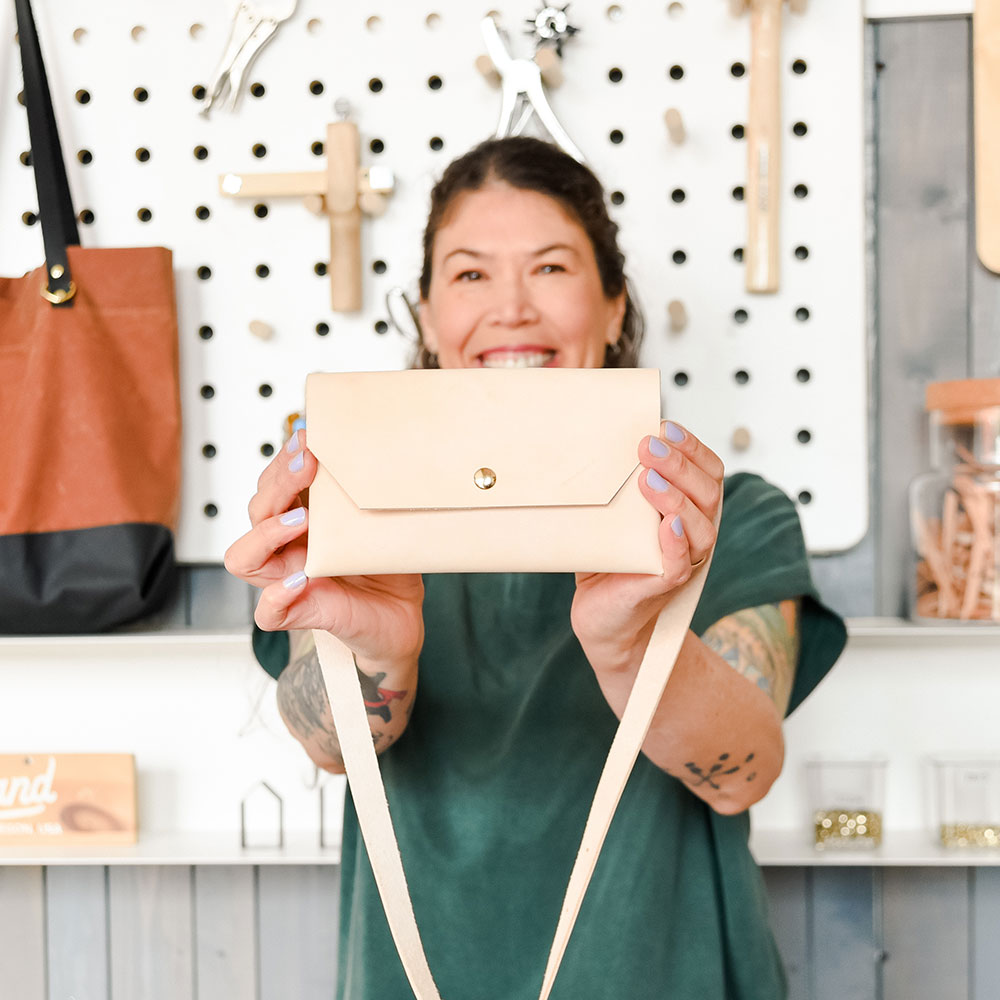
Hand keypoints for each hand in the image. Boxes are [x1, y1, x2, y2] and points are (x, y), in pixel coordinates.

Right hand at [223, 429, 424, 664]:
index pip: (273, 486)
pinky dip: (276, 596)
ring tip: (301, 520)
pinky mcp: (300, 615)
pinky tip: (301, 579)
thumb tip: (379, 453)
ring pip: (244, 558)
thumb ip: (373, 495)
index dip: (282, 462)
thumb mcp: (384, 523)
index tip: (306, 440)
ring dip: (266, 532)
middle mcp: (288, 548)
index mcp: (302, 521)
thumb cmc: (388, 570)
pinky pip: (268, 612)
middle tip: (308, 464)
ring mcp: (288, 581)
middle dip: (278, 483)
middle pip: (257, 511)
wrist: (402, 619)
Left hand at [571, 420, 723, 657]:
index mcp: (687, 511)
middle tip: (648, 446)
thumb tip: (595, 441)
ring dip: (676, 498)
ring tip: (648, 480)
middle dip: (679, 464)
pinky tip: (666, 525)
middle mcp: (692, 534)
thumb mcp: (611, 516)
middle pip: (706, 493)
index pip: (707, 472)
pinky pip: (680, 564)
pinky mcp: (663, 587)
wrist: (601, 618)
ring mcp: (682, 561)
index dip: (692, 447)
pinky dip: (675, 543)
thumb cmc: (607, 563)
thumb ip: (614, 487)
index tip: (664, 425)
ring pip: (700, 528)